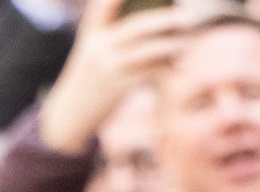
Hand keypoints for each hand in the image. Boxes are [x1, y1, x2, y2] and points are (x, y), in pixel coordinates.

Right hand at [41, 0, 190, 154]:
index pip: (103, 5)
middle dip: (163, 20)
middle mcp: (99, 46)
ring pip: (147, 51)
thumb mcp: (91, 49)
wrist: (72, 113)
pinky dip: (164, 69)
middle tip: (185, 16)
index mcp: (91, 32)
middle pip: (137, 27)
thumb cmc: (89, 78)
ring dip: (171, 46)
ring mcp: (109, 67)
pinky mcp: (118, 88)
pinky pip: (148, 74)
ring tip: (187, 42)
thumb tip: (148, 22)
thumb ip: (109, 31)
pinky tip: (176, 66)